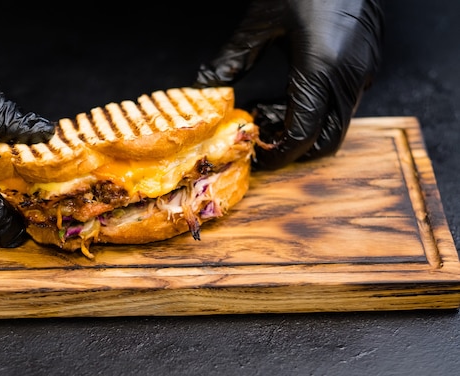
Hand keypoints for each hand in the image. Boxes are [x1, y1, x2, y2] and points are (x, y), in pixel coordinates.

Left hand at [194, 0, 383, 169]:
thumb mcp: (260, 21)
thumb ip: (232, 59)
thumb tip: (204, 85)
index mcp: (322, 68)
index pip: (303, 133)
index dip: (280, 153)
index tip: (259, 157)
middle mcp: (350, 75)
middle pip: (329, 138)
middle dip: (297, 148)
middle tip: (265, 138)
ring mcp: (365, 68)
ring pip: (338, 121)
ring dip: (307, 126)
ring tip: (272, 109)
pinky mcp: (368, 59)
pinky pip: (347, 99)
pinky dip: (321, 107)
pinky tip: (295, 90)